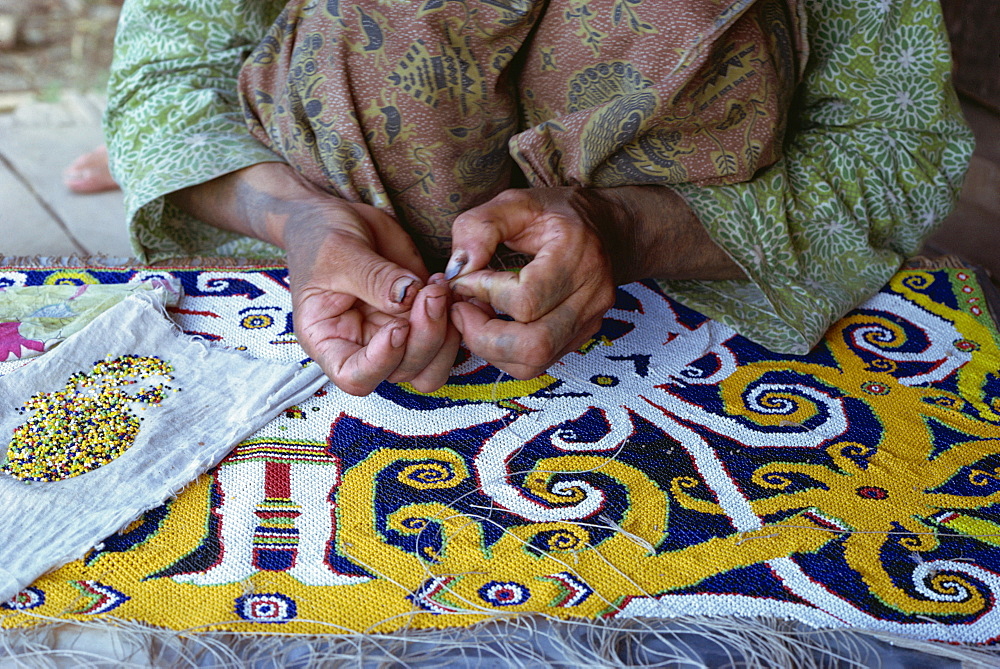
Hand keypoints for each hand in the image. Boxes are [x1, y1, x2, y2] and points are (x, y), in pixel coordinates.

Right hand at [285, 200, 460, 394]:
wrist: (338, 217)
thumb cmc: (321, 235)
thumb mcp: (338, 252)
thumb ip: (373, 278)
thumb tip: (408, 297)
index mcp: (329, 339)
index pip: (355, 377)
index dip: (381, 363)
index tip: (397, 327)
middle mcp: (364, 345)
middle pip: (402, 370)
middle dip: (425, 337)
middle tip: (431, 293)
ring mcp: (395, 333)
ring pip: (430, 364)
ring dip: (444, 334)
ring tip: (439, 289)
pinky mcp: (418, 315)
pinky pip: (446, 335)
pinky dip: (453, 317)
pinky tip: (445, 285)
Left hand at [444, 185, 743, 379]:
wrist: (607, 228)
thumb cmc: (555, 214)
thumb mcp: (513, 202)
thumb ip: (479, 228)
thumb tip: (458, 270)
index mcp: (577, 255)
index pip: (526, 299)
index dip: (483, 293)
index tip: (463, 278)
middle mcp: (591, 295)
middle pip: (533, 345)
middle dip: (482, 335)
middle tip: (459, 310)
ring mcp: (589, 322)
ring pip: (534, 363)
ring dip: (490, 349)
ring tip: (473, 318)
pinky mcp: (580, 338)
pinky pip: (537, 363)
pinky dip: (504, 353)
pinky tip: (492, 325)